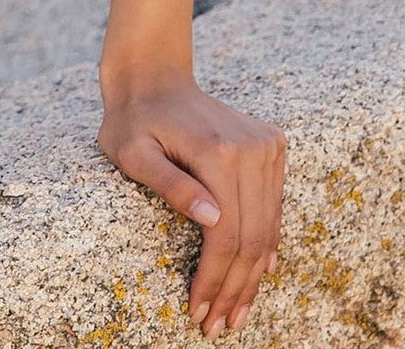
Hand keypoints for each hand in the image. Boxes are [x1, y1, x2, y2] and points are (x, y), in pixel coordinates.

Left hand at [97, 66, 285, 339]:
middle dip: (235, 287)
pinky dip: (264, 245)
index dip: (215, 278)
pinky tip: (256, 276)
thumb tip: (213, 219)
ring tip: (235, 312)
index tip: (200, 311)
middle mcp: (253, 150)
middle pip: (252, 236)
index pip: (226, 233)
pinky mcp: (271, 148)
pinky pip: (273, 208)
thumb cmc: (131, 121)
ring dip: (252, 274)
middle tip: (218, 326)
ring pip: (268, 227)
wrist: (154, 79)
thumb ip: (170, 185)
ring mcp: (267, 148)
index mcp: (219, 152)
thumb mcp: (131, 153)